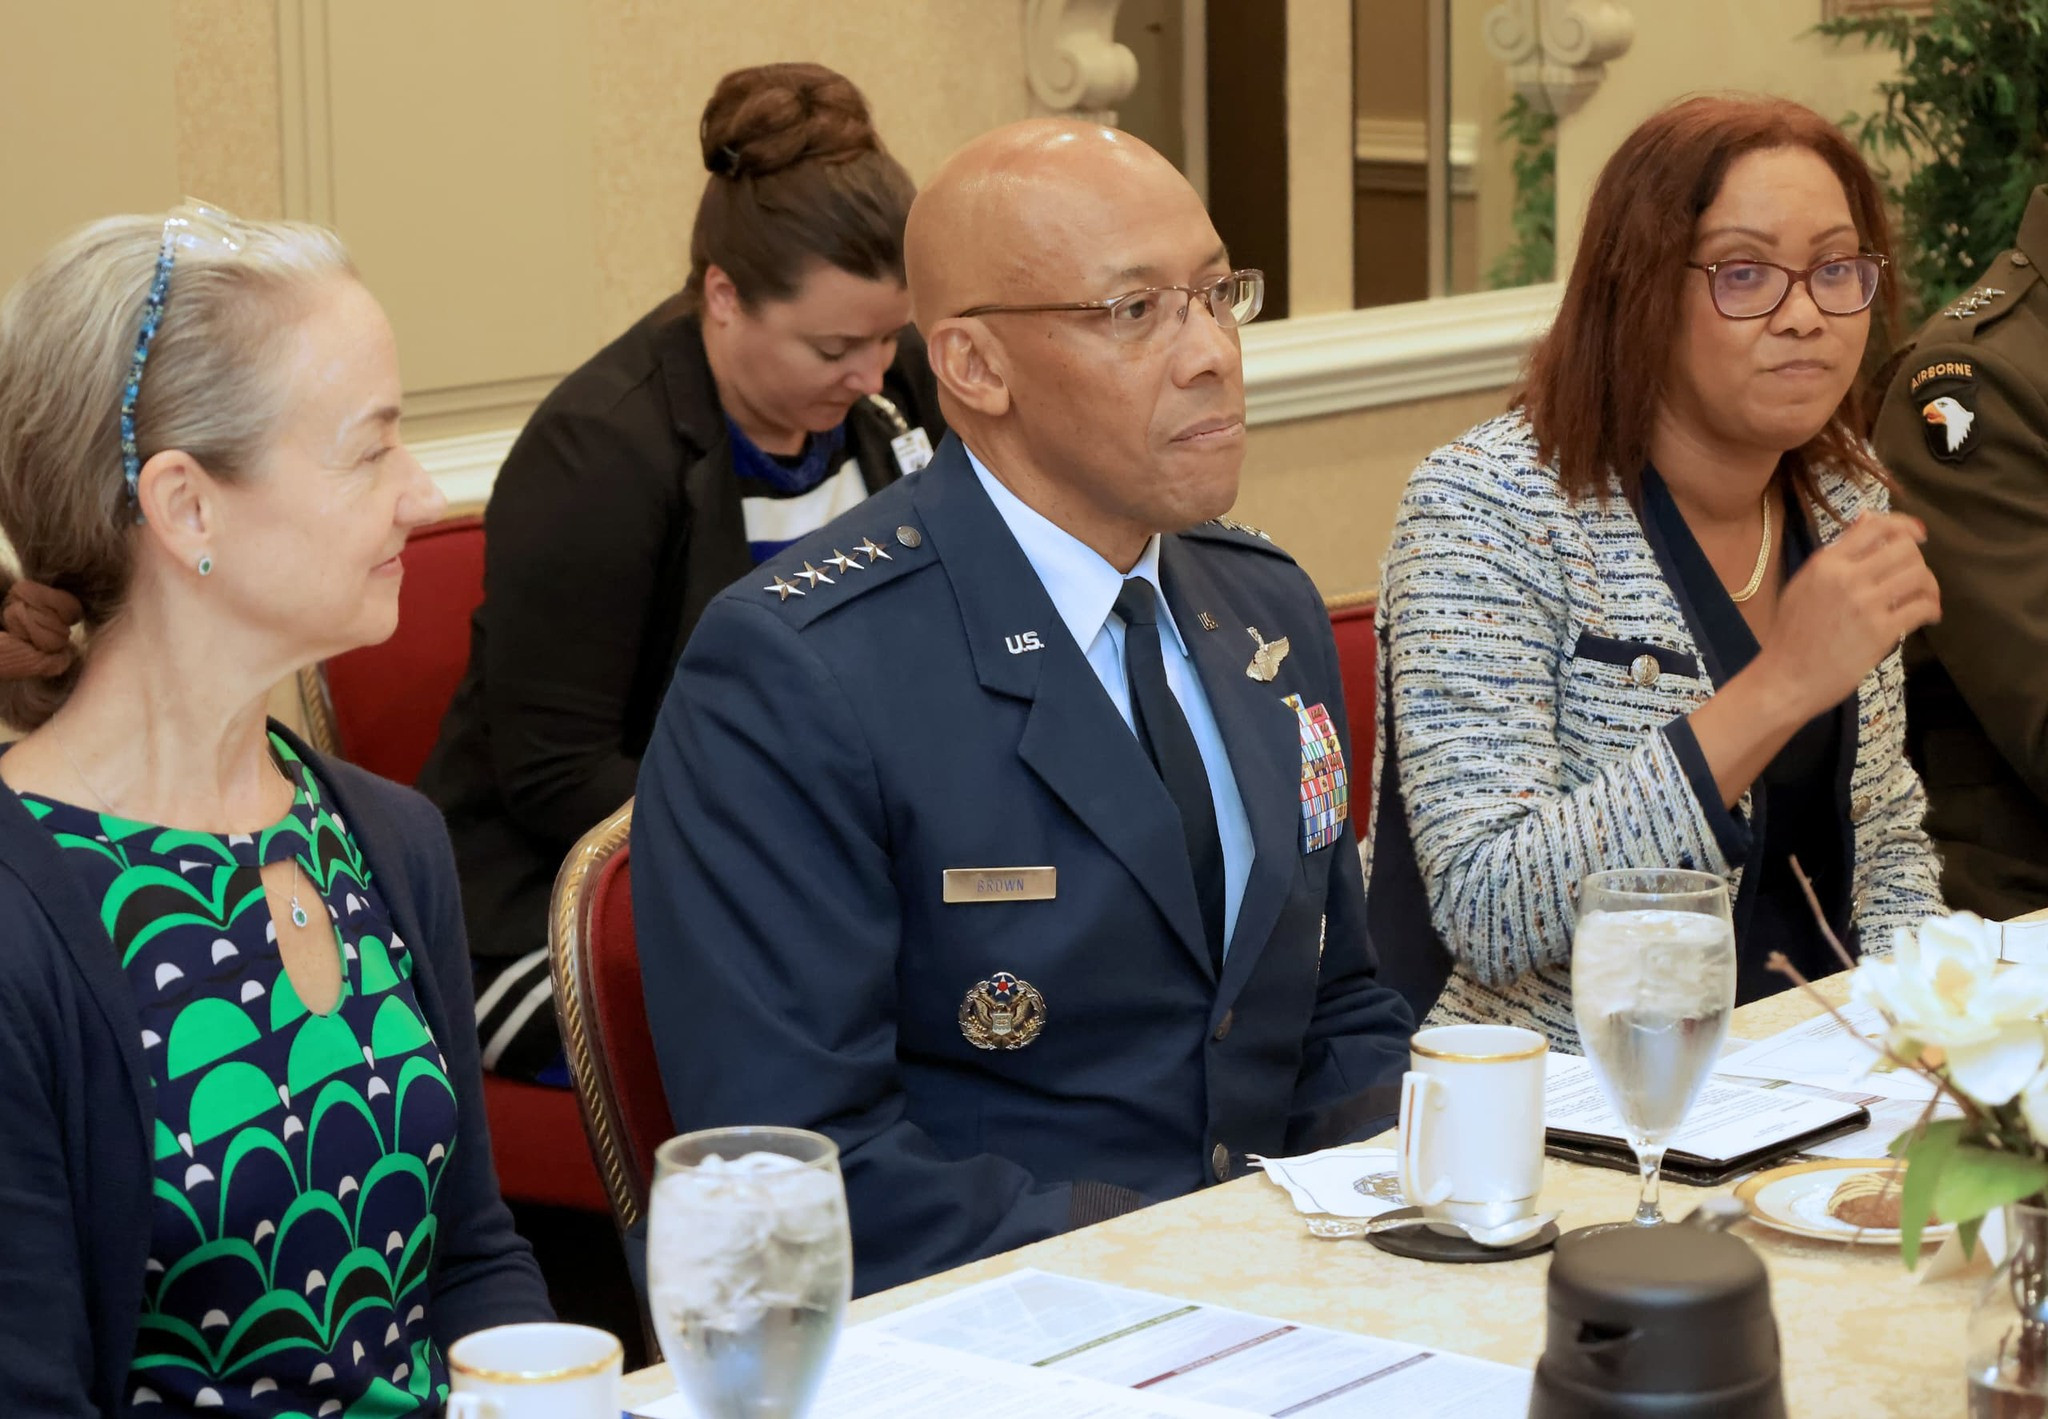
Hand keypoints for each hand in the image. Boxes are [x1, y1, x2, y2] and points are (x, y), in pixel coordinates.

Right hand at [1753, 511, 1939, 717]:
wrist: (1786, 678)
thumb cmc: (1791, 634)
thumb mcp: (1804, 584)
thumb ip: (1836, 553)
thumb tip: (1867, 517)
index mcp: (1825, 563)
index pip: (1876, 526)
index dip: (1905, 526)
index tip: (1918, 535)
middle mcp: (1846, 577)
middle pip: (1905, 549)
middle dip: (1918, 561)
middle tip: (1915, 579)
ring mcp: (1865, 604)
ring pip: (1919, 576)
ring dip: (1929, 586)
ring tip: (1924, 598)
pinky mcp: (1881, 632)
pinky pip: (1921, 608)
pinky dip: (1932, 610)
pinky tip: (1928, 616)